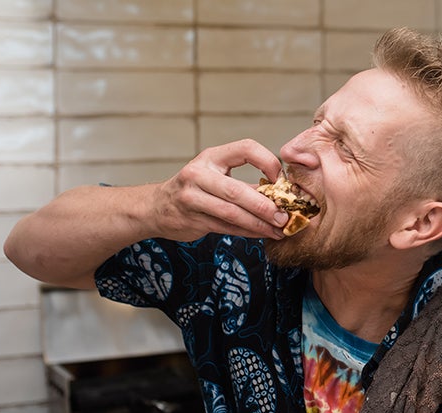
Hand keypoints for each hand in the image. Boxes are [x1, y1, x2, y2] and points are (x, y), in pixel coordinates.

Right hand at [150, 139, 289, 240]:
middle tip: (284, 216)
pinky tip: (263, 234)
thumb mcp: (216, 176)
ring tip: (279, 230)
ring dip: (259, 224)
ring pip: (232, 213)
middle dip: (264, 205)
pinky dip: (248, 232)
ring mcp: (191, 197)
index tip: (280, 180)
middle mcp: (198, 174)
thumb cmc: (195, 188)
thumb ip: (247, 184)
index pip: (246, 148)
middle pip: (237, 190)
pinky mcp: (191, 219)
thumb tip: (284, 196)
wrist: (157, 207)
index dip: (267, 161)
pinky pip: (226, 227)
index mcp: (211, 157)